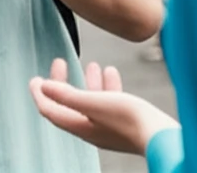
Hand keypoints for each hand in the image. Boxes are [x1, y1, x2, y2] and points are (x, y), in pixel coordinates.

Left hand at [29, 59, 179, 155]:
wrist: (161, 135)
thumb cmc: (129, 119)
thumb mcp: (95, 103)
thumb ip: (68, 95)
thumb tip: (43, 86)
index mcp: (80, 126)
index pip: (51, 110)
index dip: (40, 94)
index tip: (34, 78)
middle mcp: (91, 128)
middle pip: (68, 104)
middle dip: (62, 82)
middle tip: (59, 62)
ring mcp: (108, 126)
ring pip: (91, 101)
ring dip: (87, 81)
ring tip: (91, 63)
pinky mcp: (124, 123)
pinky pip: (109, 102)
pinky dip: (106, 86)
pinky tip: (110, 71)